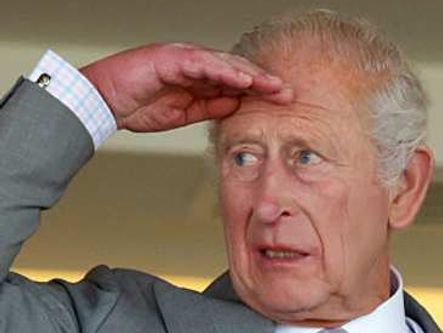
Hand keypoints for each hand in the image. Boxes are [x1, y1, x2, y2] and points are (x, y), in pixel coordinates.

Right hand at [79, 43, 292, 132]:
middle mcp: (195, 64)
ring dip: (250, 75)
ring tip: (272, 86)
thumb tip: (236, 108)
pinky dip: (223, 71)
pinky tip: (241, 80)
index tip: (284, 102)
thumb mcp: (184, 113)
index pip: (237, 82)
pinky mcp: (170, 59)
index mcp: (199, 78)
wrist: (103, 102)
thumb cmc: (137, 105)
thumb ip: (211, 108)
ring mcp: (183, 59)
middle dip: (264, 81)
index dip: (261, 91)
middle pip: (237, 70)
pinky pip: (202, 64)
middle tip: (288, 93)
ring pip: (224, 64)